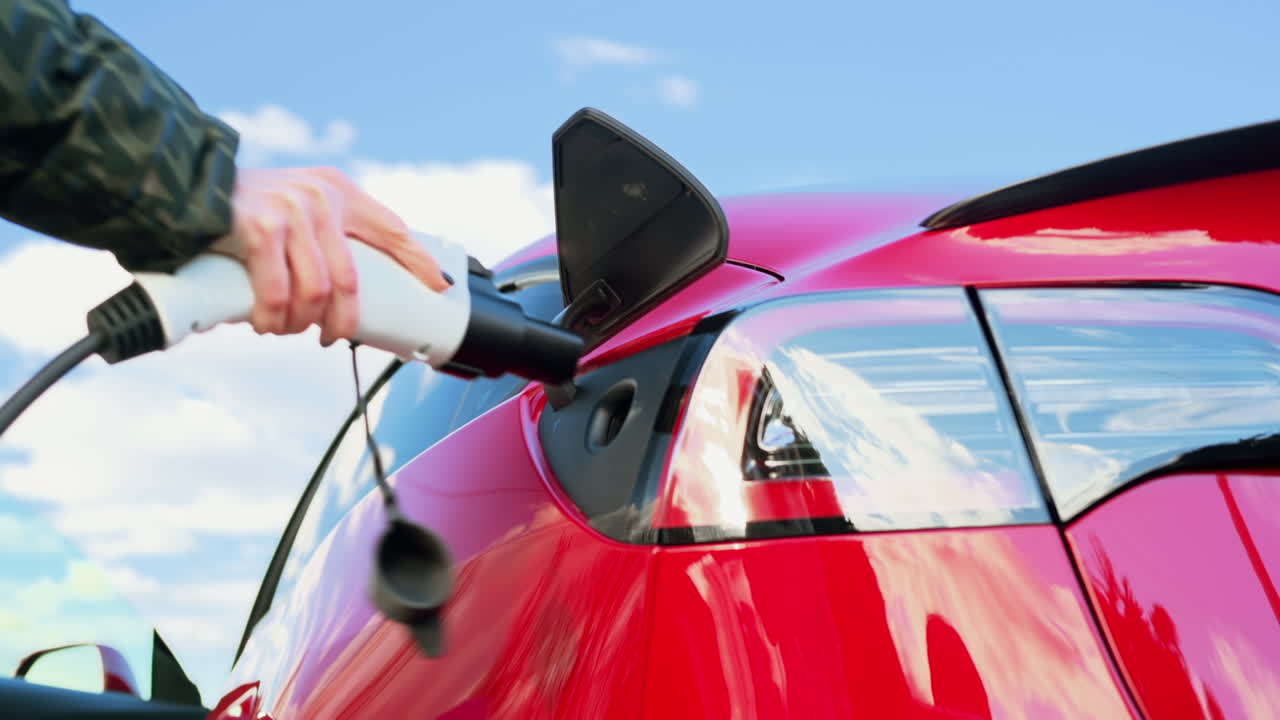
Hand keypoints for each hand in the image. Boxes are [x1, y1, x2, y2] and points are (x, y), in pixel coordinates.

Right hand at [210, 166, 449, 344]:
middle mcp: (320, 197)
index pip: (391, 228)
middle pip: (350, 280)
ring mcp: (292, 211)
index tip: (440, 286)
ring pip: (315, 293)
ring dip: (299, 323)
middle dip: (341, 321)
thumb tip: (345, 288)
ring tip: (284, 328)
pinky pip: (279, 293)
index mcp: (336, 190)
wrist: (182, 182)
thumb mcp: (294, 204)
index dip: (418, 260)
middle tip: (329, 338)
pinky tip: (265, 323)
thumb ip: (322, 232)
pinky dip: (273, 318)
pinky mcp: (261, 228)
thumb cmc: (242, 206)